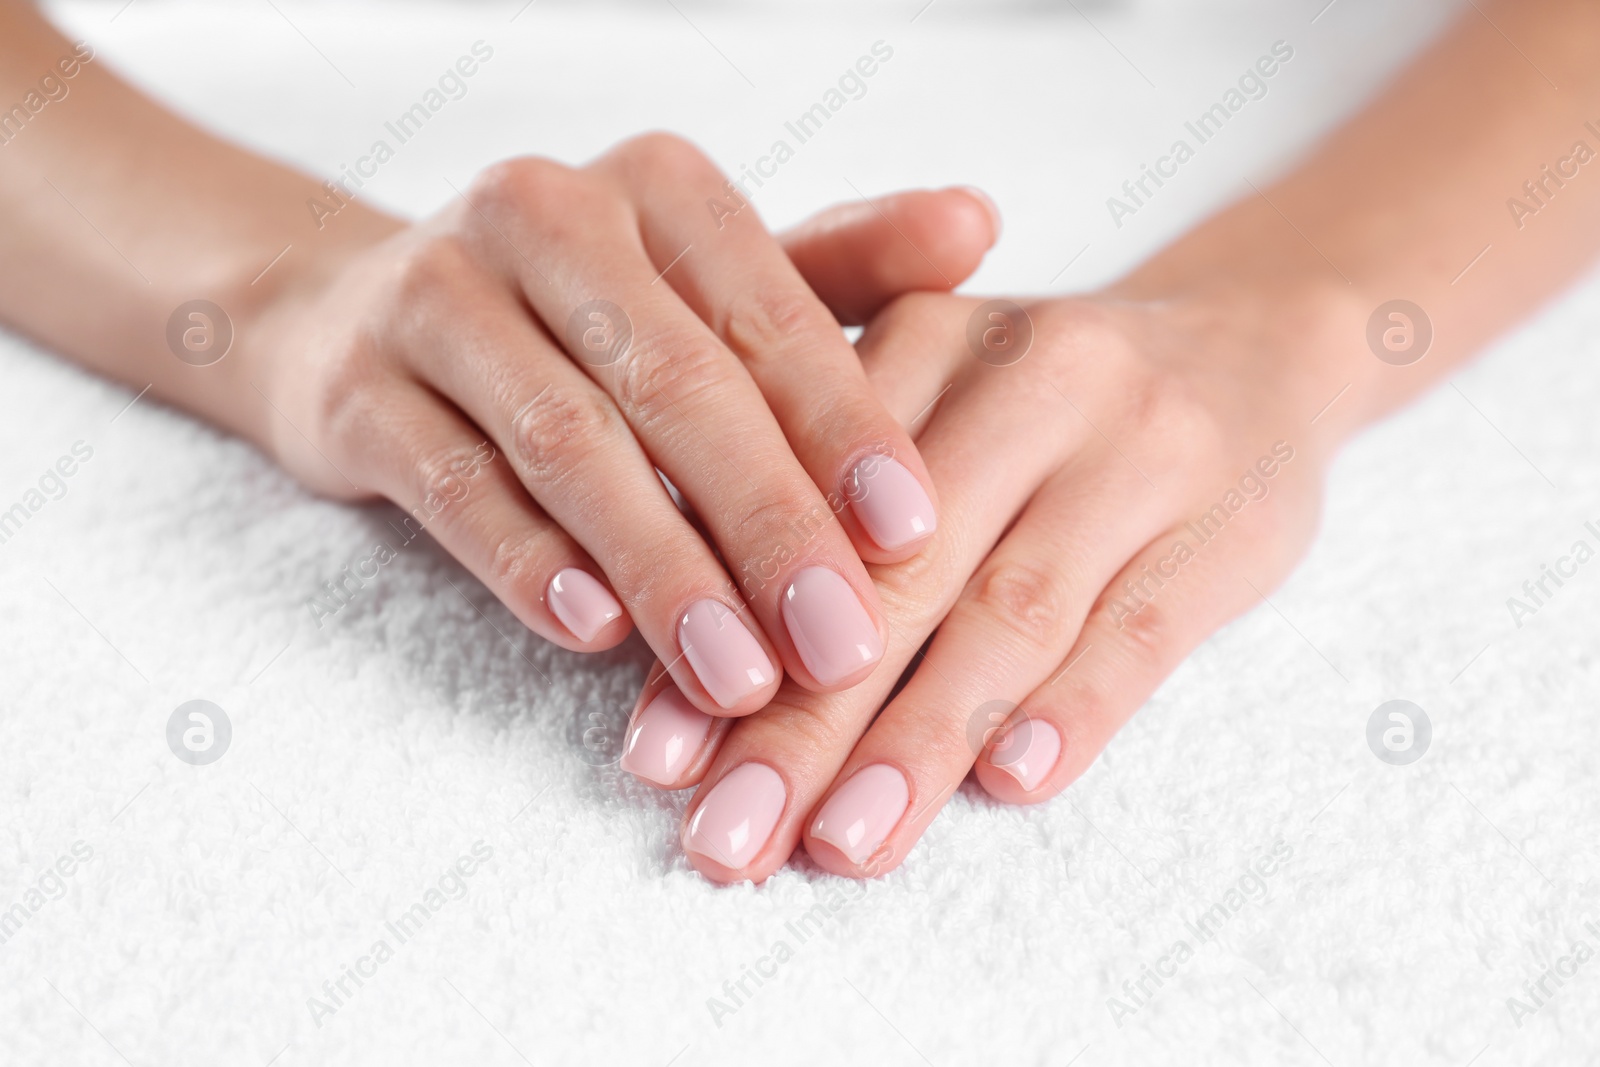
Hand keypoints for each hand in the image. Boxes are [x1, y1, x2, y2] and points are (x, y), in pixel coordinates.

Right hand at [235, 133, 996, 718]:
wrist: (359, 317)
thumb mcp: (711, 281)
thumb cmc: (585, 314)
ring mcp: (435, 296)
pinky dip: (527, 560)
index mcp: (657, 188)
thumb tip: (979, 225)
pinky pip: (452, 484)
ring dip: (663, 567)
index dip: (845, 427)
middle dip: (767, 523)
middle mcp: (543, 216)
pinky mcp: (356, 389)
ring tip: (740, 674)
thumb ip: (840, 267)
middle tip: (842, 644)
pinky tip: (594, 632)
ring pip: (568, 443)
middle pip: (676, 384)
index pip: (769, 314)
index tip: (914, 536)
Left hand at [623, 269, 1364, 879]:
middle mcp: (1026, 379)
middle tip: (727, 838)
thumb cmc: (1045, 411)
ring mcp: (1136, 448)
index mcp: (922, 340)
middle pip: (897, 574)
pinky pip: (1143, 627)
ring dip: (920, 741)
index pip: (805, 509)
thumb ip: (827, 499)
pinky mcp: (1229, 521)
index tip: (654, 759)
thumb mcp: (936, 400)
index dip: (722, 636)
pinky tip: (1010, 785)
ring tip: (843, 846)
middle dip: (802, 722)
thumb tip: (697, 662)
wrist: (1252, 345)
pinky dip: (1074, 709)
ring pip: (1009, 610)